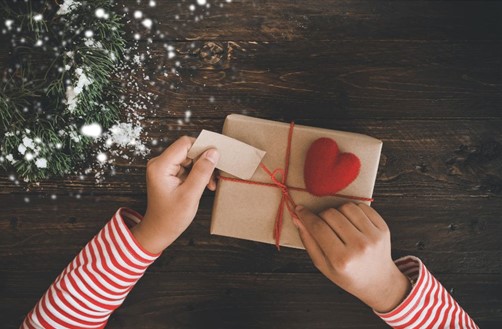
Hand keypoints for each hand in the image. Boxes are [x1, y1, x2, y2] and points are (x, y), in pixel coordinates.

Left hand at [131, 136, 219, 253]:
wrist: (159, 230)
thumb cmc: (171, 217)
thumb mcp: (190, 195)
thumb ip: (202, 172)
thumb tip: (213, 152)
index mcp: (160, 166)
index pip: (185, 144)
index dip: (202, 148)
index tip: (216, 159)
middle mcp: (160, 163)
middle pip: (188, 150)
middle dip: (204, 161)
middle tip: (214, 177)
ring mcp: (164, 168)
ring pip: (190, 158)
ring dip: (203, 169)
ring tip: (210, 184)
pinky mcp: (169, 173)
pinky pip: (188, 166)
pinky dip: (198, 174)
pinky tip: (205, 185)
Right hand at [293, 203, 410, 312]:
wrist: (378, 281)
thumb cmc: (347, 275)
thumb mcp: (322, 265)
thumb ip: (308, 241)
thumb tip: (298, 218)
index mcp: (341, 259)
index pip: (318, 227)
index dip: (306, 216)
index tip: (300, 210)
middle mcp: (359, 246)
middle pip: (331, 214)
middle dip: (321, 216)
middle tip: (322, 225)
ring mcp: (373, 236)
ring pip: (346, 207)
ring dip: (338, 211)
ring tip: (338, 224)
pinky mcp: (383, 228)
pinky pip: (362, 207)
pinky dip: (353, 210)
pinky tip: (351, 222)